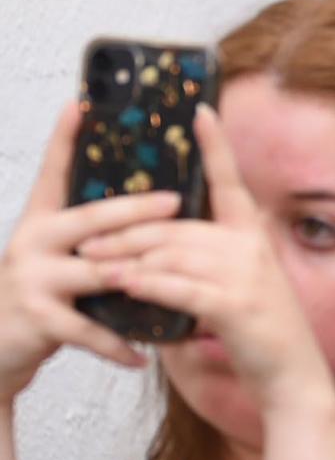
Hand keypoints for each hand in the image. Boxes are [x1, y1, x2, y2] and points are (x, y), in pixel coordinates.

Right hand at [0, 103, 161, 400]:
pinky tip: (142, 355)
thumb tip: (141, 207)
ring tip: (177, 277)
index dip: (64, 139)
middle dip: (135, 211)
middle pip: (90, 220)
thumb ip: (89, 235)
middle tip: (174, 202)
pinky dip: (118, 344)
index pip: (54, 173)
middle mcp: (32, 243)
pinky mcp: (37, 320)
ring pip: (97, 272)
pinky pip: (88, 331)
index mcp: (40, 222)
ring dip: (140, 277)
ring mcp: (32, 281)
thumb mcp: (57, 256)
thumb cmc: (40, 296)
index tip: (79, 104)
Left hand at [79, 106, 332, 412]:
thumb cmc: (263, 334)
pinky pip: (180, 289)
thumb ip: (209, 262)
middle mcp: (252, 248)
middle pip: (178, 226)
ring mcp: (246, 277)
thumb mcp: (242, 285)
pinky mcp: (235, 307)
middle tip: (86, 235)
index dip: (216, 145)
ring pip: (173, 255)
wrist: (294, 376)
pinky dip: (147, 284)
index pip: (231, 182)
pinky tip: (123, 284)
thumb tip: (157, 253)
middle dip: (127, 228)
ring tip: (91, 262)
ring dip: (126, 258)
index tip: (201, 109)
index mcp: (254, 237)